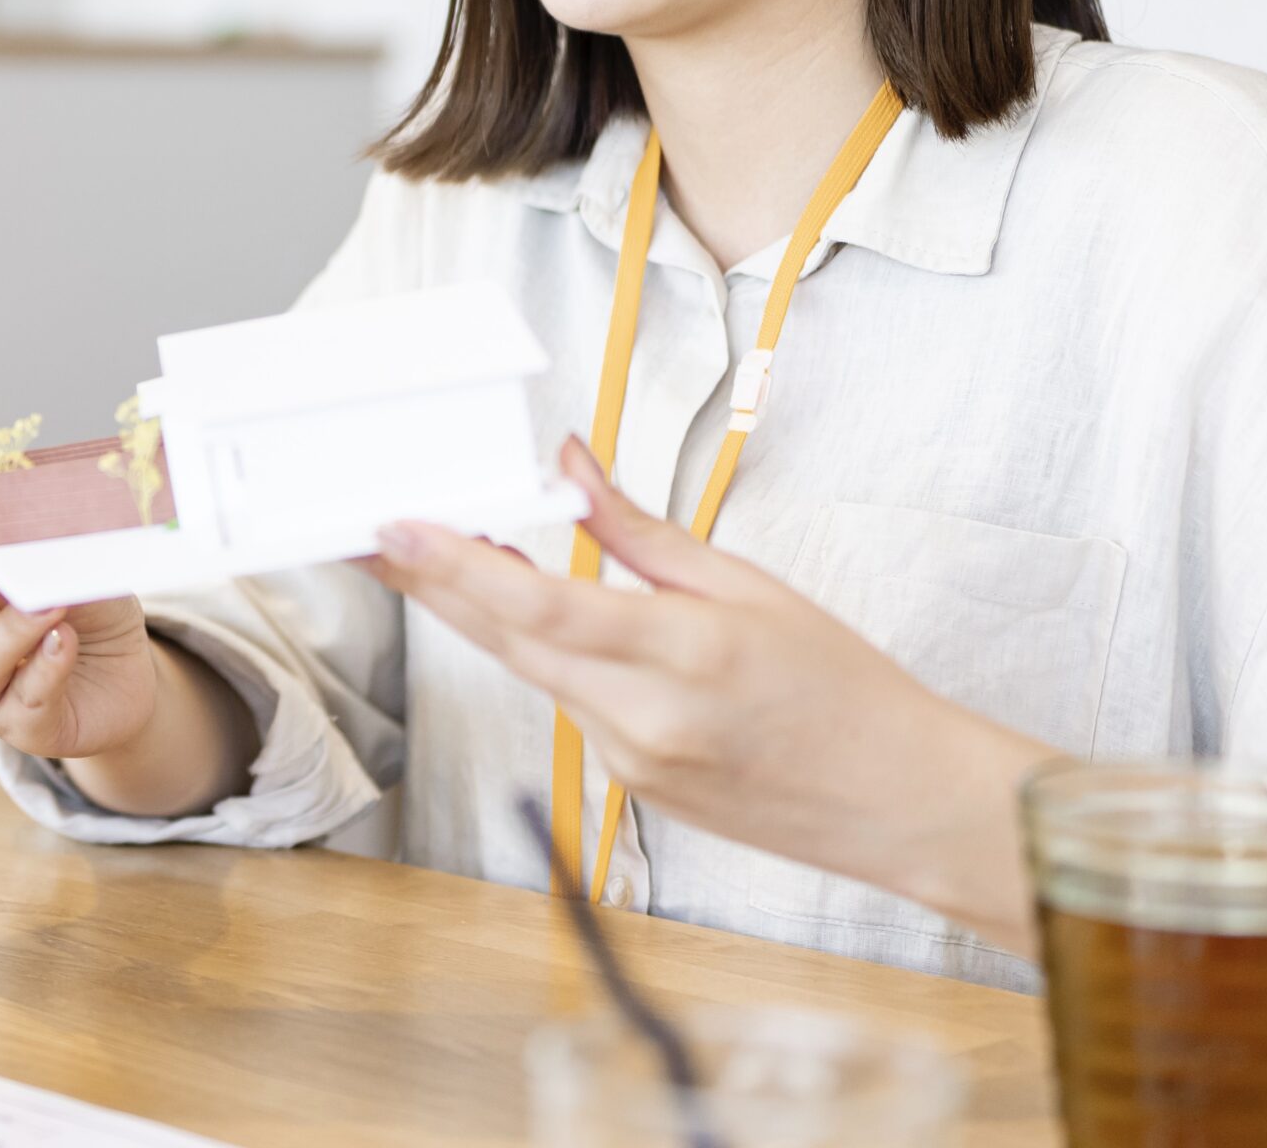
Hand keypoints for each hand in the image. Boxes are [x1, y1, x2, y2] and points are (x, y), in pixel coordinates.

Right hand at [0, 505, 157, 760]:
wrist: (123, 673)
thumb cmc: (76, 606)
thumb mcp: (57, 561)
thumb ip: (31, 539)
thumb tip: (20, 506)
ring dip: (10, 630)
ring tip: (48, 602)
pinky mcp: (27, 728)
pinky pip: (28, 701)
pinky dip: (47, 668)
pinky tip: (64, 640)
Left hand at [361, 437, 1052, 952]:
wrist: (893, 799)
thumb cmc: (839, 685)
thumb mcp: (749, 585)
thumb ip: (642, 533)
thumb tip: (572, 468)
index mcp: (682, 654)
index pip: (540, 606)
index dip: (456, 566)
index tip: (397, 527)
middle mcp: (641, 720)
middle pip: (508, 643)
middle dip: (433, 584)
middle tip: (373, 534)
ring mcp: (628, 763)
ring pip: (532, 673)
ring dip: (484, 616)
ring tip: (441, 553)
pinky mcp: (627, 786)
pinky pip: (568, 706)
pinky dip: (542, 655)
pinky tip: (532, 618)